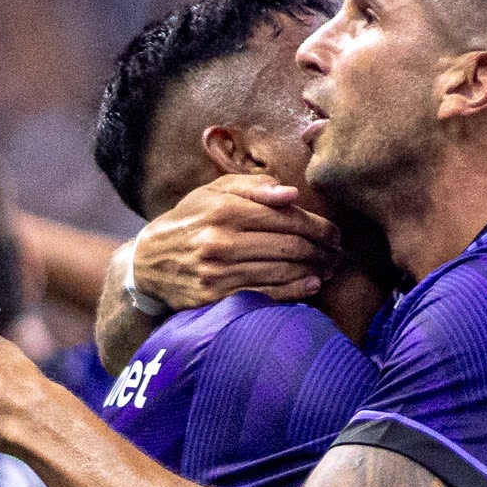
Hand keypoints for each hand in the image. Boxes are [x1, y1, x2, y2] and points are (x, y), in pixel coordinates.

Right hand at [128, 173, 333, 313]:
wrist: (149, 262)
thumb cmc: (189, 221)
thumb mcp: (213, 193)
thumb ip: (253, 187)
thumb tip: (292, 194)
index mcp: (225, 210)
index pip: (286, 218)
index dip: (318, 226)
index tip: (335, 232)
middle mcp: (222, 241)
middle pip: (289, 245)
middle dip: (321, 249)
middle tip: (338, 252)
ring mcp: (218, 273)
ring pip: (281, 271)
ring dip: (313, 269)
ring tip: (330, 266)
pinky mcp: (216, 299)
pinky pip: (265, 295)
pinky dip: (294, 290)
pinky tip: (311, 284)